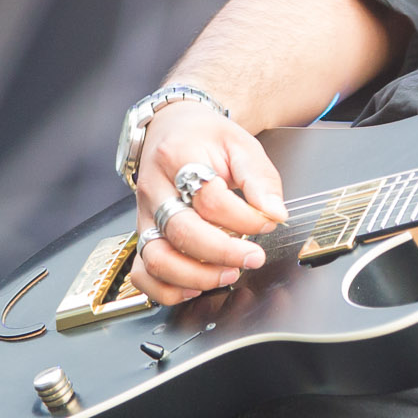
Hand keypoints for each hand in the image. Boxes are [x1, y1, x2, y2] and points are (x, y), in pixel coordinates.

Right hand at [128, 101, 288, 304]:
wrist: (173, 129)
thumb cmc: (206, 138)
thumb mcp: (242, 146)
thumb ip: (260, 180)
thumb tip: (275, 213)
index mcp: (179, 158)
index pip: (210, 198)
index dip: (244, 217)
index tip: (268, 221)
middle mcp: (155, 189)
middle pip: (181, 231)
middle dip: (222, 252)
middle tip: (253, 257)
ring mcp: (145, 215)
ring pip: (156, 257)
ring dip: (195, 275)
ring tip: (228, 274)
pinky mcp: (142, 235)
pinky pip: (142, 272)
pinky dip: (166, 289)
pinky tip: (195, 286)